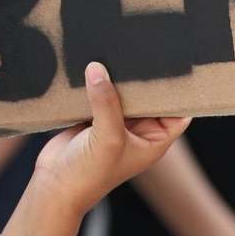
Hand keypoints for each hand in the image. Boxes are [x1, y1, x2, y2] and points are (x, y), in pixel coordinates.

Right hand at [0, 62, 187, 235]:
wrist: (54, 185)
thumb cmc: (90, 173)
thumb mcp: (108, 137)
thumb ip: (106, 102)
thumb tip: (98, 68)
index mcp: (154, 140)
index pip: (178, 113)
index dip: (180, 94)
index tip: (179, 67)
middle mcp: (138, 131)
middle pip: (149, 98)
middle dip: (146, 79)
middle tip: (145, 50)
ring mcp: (115, 124)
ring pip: (123, 93)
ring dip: (119, 79)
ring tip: (119, 51)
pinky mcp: (93, 117)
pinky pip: (100, 94)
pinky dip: (97, 82)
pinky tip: (94, 62)